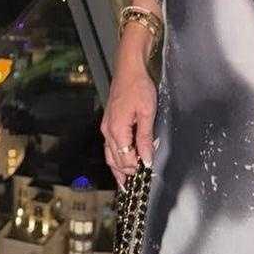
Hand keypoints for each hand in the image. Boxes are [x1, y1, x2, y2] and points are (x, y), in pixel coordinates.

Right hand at [101, 61, 157, 188]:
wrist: (129, 69)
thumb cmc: (139, 87)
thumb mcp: (147, 112)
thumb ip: (145, 138)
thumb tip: (146, 159)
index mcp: (117, 130)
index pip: (125, 159)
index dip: (136, 168)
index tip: (147, 172)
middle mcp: (108, 130)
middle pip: (115, 160)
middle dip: (126, 172)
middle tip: (135, 185)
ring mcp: (107, 126)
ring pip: (110, 154)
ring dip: (117, 169)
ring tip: (124, 183)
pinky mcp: (109, 122)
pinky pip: (110, 146)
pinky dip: (115, 157)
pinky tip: (120, 161)